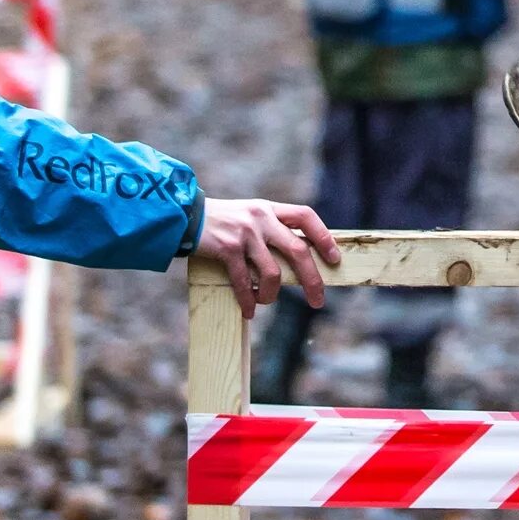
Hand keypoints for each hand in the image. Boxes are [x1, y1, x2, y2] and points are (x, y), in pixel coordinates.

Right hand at [194, 199, 342, 318]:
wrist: (183, 217)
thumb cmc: (220, 221)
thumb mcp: (249, 215)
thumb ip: (270, 228)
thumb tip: (298, 256)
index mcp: (270, 209)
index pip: (306, 217)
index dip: (323, 238)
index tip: (335, 259)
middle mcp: (261, 219)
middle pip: (299, 250)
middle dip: (312, 279)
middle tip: (318, 300)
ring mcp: (245, 234)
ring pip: (273, 273)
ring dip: (272, 295)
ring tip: (266, 302)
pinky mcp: (227, 249)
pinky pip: (244, 282)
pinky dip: (248, 299)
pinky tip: (249, 310)